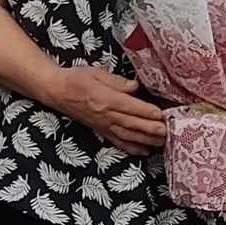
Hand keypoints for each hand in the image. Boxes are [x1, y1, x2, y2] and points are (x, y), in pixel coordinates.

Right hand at [47, 63, 168, 152]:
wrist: (58, 92)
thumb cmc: (77, 79)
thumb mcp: (97, 73)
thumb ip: (117, 81)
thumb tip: (135, 87)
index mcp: (105, 98)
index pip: (129, 107)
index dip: (145, 111)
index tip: (161, 115)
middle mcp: (105, 115)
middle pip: (132, 124)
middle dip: (150, 129)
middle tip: (167, 132)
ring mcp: (103, 125)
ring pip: (128, 135)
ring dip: (146, 140)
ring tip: (162, 142)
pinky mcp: (101, 130)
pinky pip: (118, 141)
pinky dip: (131, 148)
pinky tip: (143, 151)